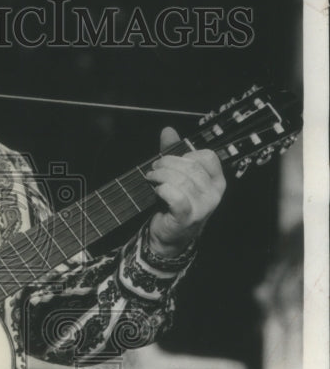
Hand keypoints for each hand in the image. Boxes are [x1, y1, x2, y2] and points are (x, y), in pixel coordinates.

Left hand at [145, 127, 225, 257]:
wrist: (169, 237)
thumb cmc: (174, 205)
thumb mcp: (177, 177)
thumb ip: (174, 154)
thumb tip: (168, 130)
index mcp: (216, 181)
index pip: (208, 157)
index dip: (187, 154)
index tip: (172, 159)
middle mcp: (214, 194)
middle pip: (191, 167)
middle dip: (168, 163)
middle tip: (154, 168)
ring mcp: (203, 207)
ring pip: (182, 180)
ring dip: (161, 175)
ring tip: (151, 177)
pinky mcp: (188, 217)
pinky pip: (176, 197)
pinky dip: (163, 190)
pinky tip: (156, 191)